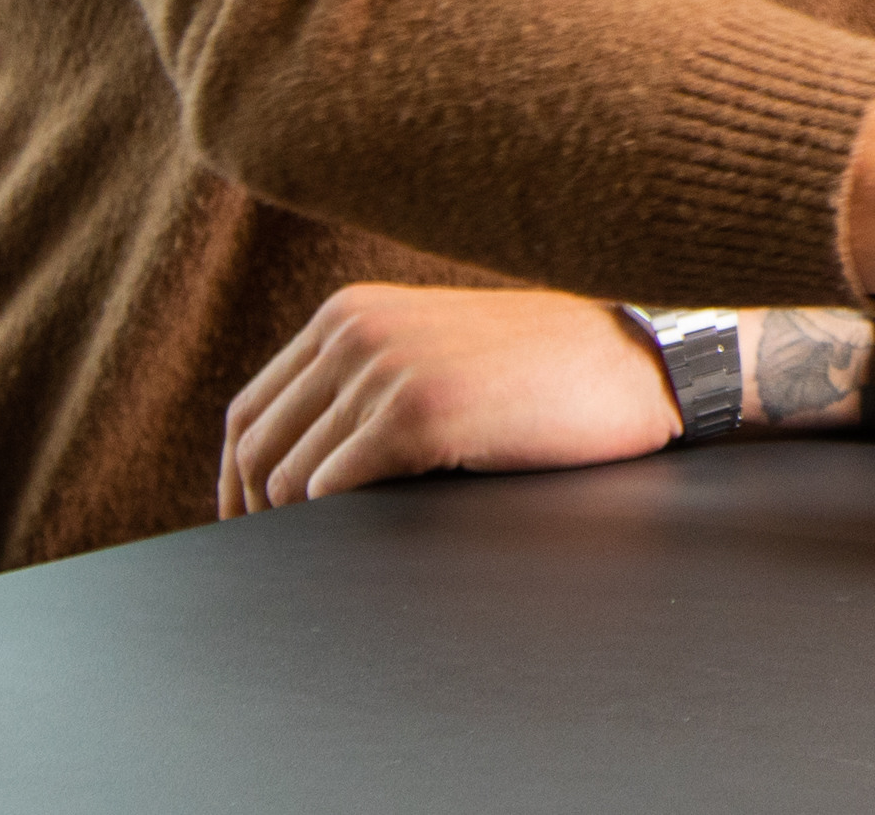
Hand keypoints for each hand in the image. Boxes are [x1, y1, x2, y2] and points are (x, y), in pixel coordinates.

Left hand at [216, 284, 679, 516]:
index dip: (235, 482)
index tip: (246, 529)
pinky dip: (336, 524)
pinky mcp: (416, 414)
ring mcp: (383, 369)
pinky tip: (369, 535)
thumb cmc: (546, 369)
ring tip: (327, 555)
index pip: (248, 411)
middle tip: (273, 562)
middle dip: (251, 513)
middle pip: (253, 447)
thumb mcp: (434, 348)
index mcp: (349, 311)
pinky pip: (332, 490)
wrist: (639, 360)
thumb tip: (294, 463)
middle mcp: (353, 331)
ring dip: (297, 526)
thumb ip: (365, 377)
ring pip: (288, 477)